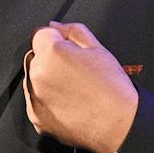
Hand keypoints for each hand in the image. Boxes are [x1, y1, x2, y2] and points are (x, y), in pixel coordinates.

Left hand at [23, 21, 138, 152]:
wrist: (119, 126)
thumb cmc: (112, 89)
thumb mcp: (98, 49)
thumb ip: (72, 31)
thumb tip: (55, 26)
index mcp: (52, 53)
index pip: (40, 34)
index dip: (56, 40)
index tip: (68, 51)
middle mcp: (38, 74)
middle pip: (36, 57)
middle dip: (50, 60)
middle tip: (75, 72)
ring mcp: (35, 98)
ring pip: (34, 79)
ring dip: (47, 80)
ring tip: (73, 90)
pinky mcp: (36, 117)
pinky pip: (36, 101)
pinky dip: (47, 100)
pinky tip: (68, 103)